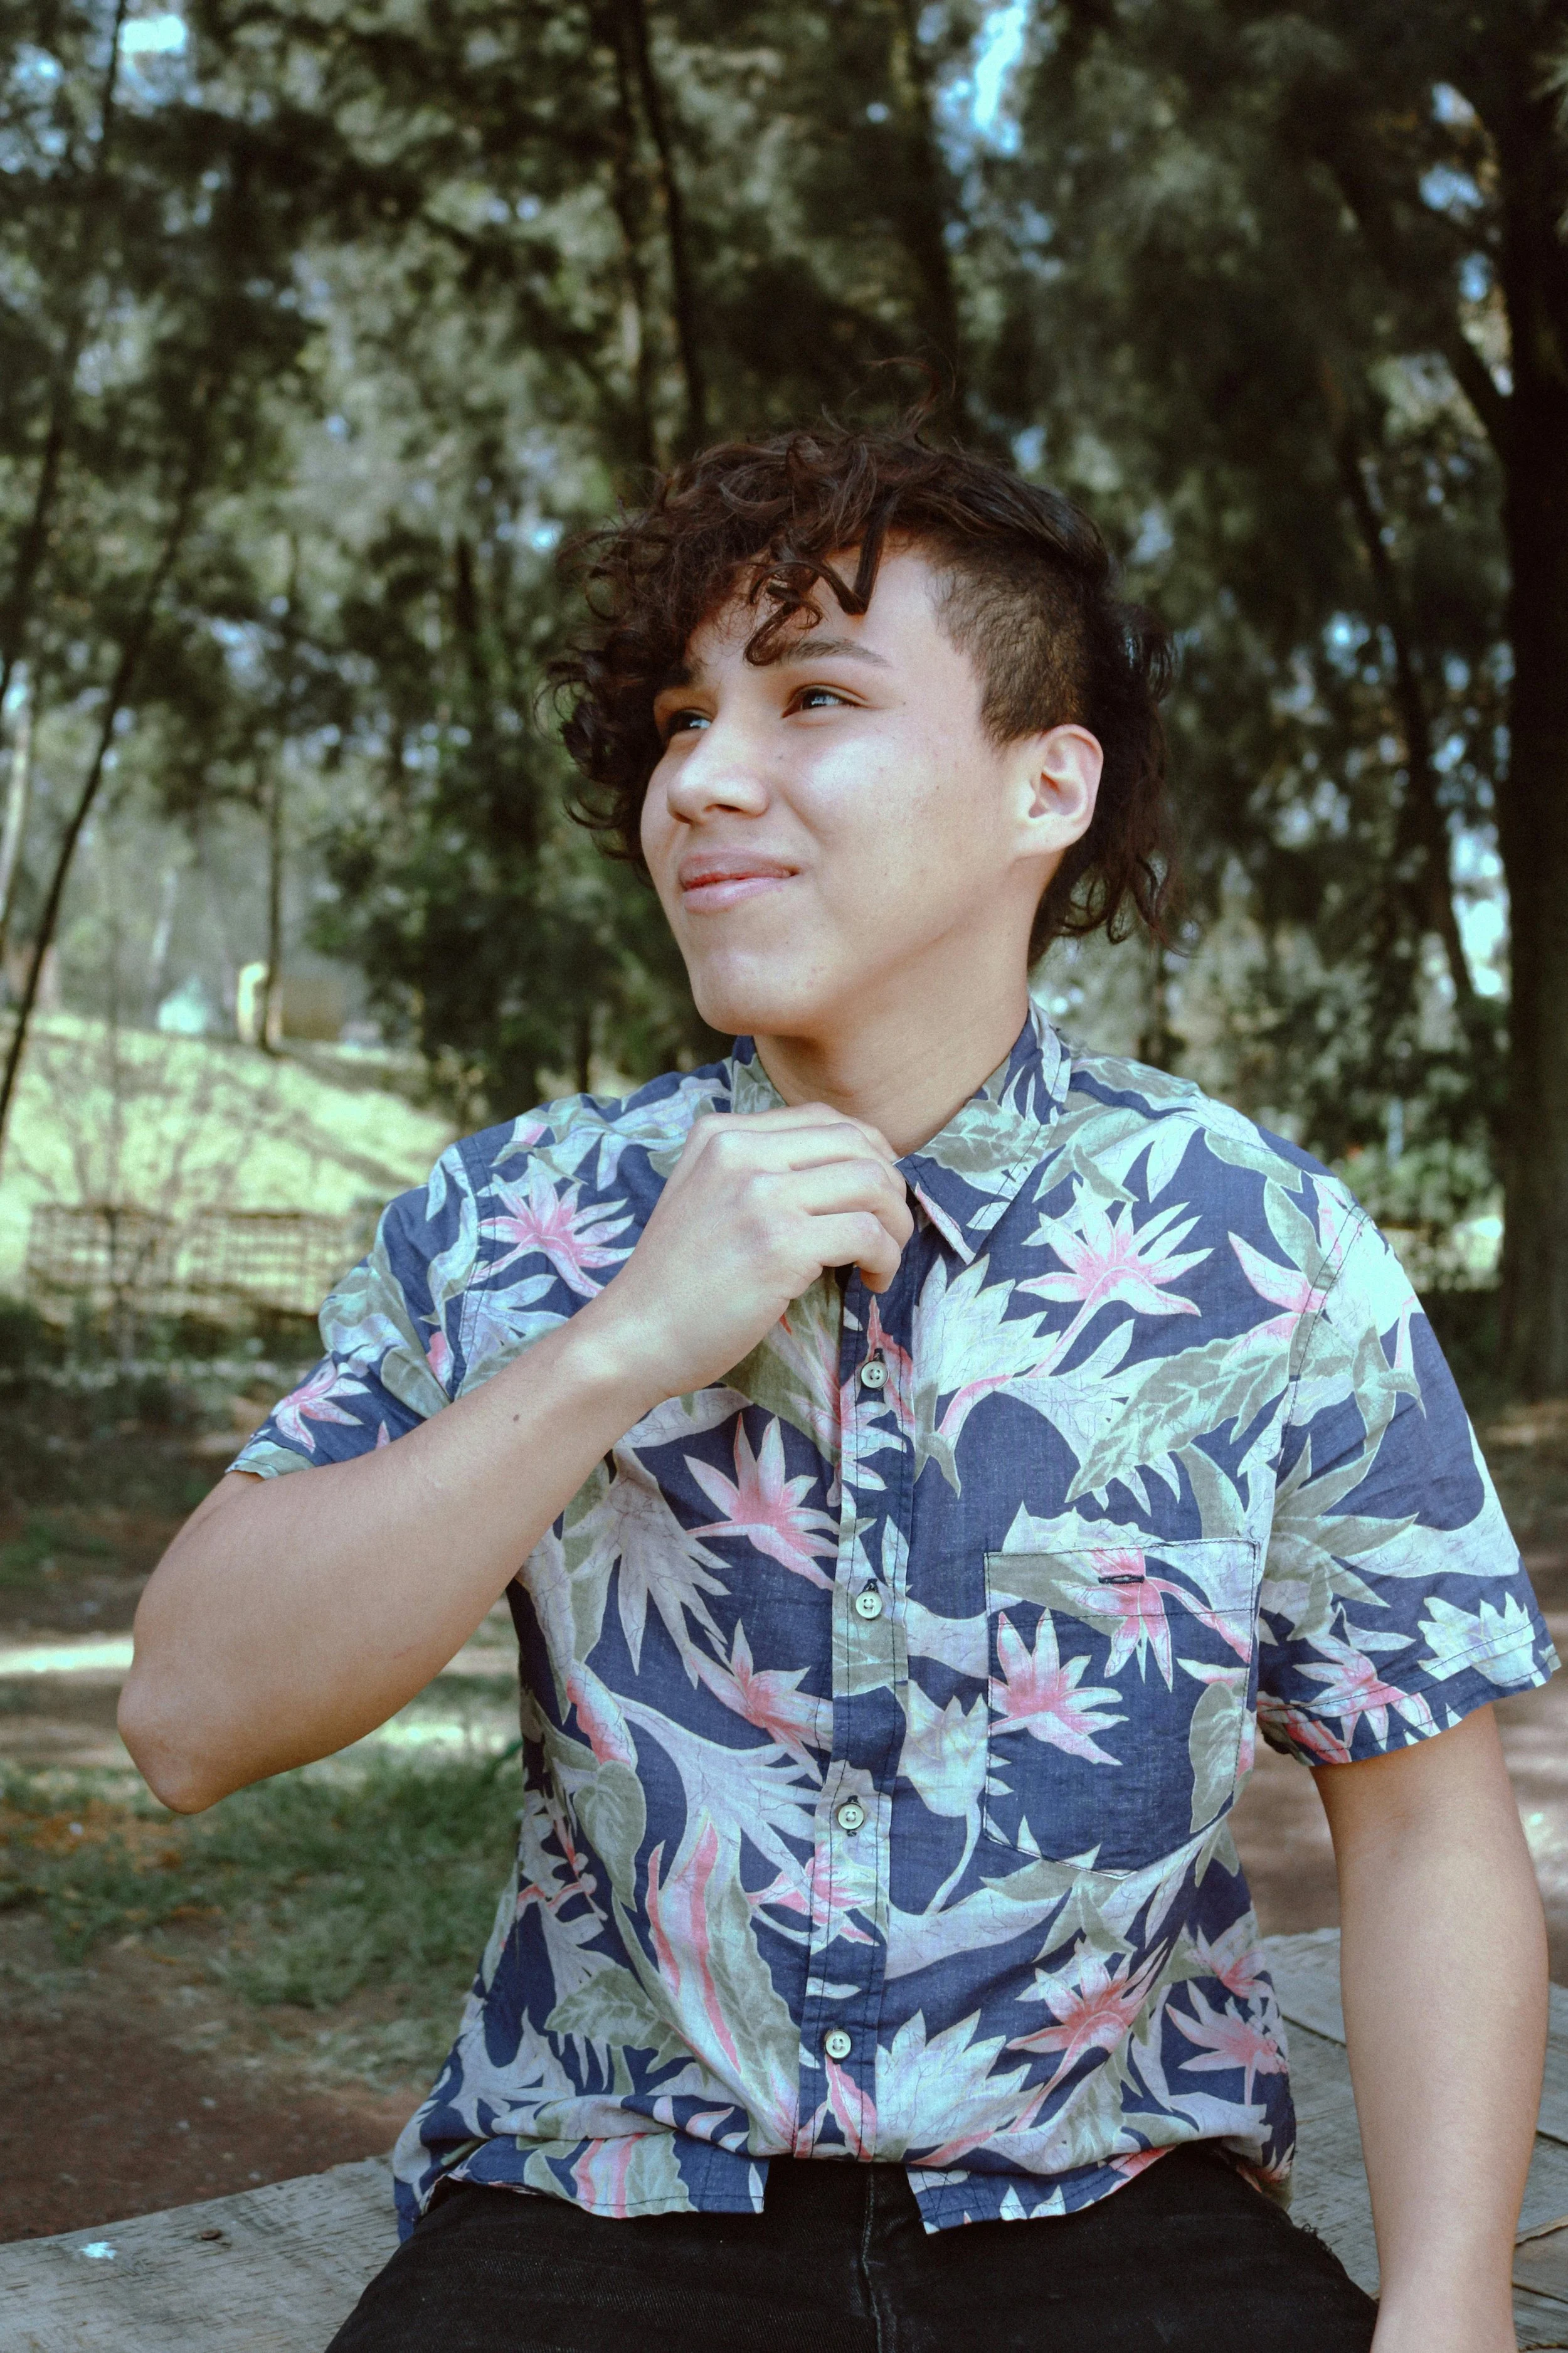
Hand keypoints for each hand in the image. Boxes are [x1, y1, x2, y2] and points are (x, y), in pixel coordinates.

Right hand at [574, 1103, 913, 1403]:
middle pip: (859, 1142)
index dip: (867, 1156)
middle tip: (887, 1230)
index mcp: (721, 1133)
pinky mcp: (779, 1244)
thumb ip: (754, 1169)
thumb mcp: (702, 1194)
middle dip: (891, 1186)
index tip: (871, 1198)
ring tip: (882, 1259)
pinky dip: (886, 1259)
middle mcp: (740, 1151)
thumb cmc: (676, 1280)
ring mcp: (760, 1195)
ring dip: (895, 1224)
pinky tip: (869, 1281)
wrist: (633, 1336)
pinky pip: (868, 1233)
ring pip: (873, 1182)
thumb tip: (845, 1168)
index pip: (825, 1119)